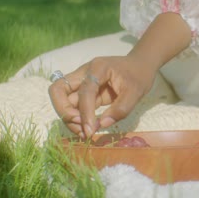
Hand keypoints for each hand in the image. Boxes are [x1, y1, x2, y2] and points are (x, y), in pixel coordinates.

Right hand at [49, 12, 191, 138]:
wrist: (140, 65)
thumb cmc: (139, 75)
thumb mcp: (136, 92)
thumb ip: (121, 109)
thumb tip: (101, 125)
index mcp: (98, 68)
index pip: (84, 91)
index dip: (85, 112)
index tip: (90, 130)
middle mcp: (84, 73)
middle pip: (58, 90)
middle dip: (64, 111)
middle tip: (80, 127)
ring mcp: (82, 82)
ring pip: (63, 99)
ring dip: (68, 117)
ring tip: (85, 132)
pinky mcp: (85, 92)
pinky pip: (73, 105)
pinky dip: (76, 118)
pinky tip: (87, 129)